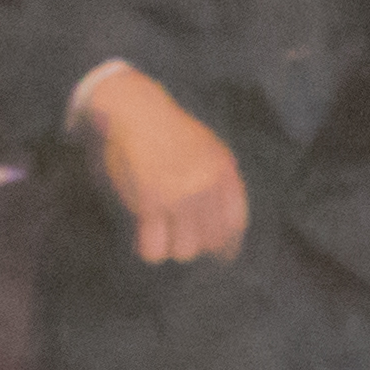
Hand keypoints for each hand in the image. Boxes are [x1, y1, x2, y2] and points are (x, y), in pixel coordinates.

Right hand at [72, 64, 248, 262]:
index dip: (228, 245)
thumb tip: (217, 221)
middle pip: (210, 241)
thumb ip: (217, 178)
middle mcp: (207, 187)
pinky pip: (153, 248)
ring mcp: (178, 197)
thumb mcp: (206, 148)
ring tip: (158, 237)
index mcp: (224, 171)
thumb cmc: (165, 130)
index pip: (235, 222)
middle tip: (177, 240)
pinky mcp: (149, 204)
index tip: (220, 258)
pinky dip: (147, 249)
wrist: (133, 112)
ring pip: (184, 250)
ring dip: (170, 249)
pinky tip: (141, 239)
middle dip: (194, 245)